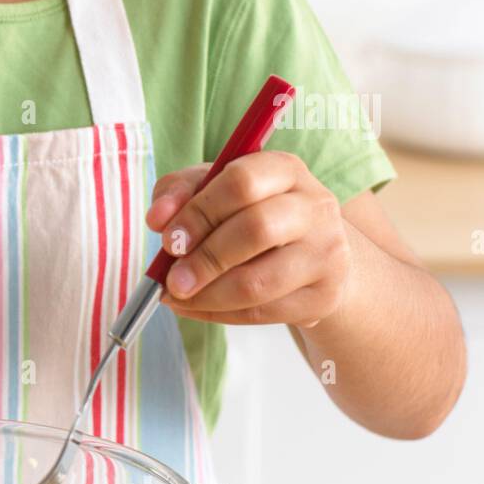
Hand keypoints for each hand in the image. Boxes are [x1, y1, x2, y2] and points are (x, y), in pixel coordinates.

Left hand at [145, 151, 349, 327]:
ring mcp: (326, 253)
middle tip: (171, 280)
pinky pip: (262, 313)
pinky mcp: (323, 296)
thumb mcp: (214, 189)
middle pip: (256, 229)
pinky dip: (219, 314)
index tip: (169, 240)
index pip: (242, 182)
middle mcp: (315, 206)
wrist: (313, 256)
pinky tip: (196, 307)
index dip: (198, 212)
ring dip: (207, 295)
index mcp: (285, 169)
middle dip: (204, 259)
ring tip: (177, 297)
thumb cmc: (251, 214)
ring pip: (258, 282)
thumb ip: (180, 192)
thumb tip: (158, 218)